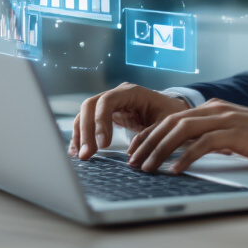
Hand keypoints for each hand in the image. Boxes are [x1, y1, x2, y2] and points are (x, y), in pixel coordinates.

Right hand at [70, 82, 189, 159]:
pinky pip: (87, 122)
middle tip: (87, 154)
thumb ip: (150, 135)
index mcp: (132, 92)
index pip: (108, 100)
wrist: (171, 110)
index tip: (104, 145)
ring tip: (80, 156)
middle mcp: (116, 95)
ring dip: (80, 134)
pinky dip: (80, 136)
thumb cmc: (169, 114)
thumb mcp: (166, 124)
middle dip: (86, 130)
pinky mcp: (105, 115)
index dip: (101, 121)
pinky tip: (77, 151)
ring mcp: (108, 104)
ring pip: (85, 114)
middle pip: (91, 106)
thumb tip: (132, 154)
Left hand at [127, 98, 247, 173]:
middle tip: (132, 162)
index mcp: (213, 109)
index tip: (134, 150)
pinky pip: (203, 144)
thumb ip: (214, 137)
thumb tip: (191, 152)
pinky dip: (185, 157)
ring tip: (146, 168)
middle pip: (170, 123)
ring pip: (181, 131)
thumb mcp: (235, 135)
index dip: (150, 134)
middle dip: (147, 143)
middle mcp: (215, 110)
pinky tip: (175, 170)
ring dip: (160, 150)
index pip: (172, 119)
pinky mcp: (236, 133)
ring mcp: (225, 119)